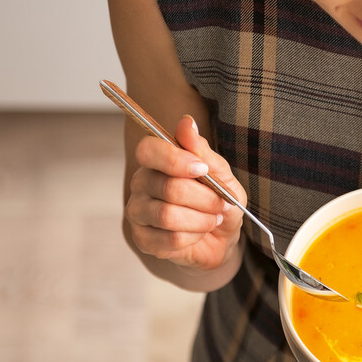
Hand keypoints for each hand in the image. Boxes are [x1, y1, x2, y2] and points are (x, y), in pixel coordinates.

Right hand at [126, 115, 246, 272]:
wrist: (221, 237)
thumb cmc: (218, 200)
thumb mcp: (220, 173)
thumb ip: (201, 150)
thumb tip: (186, 122)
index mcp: (156, 161)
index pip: (148, 150)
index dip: (175, 160)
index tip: (203, 169)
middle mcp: (141, 183)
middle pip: (168, 187)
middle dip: (205, 198)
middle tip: (222, 203)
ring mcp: (138, 213)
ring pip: (167, 215)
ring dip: (201, 219)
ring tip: (213, 218)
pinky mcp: (143, 240)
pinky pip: (169, 240)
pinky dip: (194, 237)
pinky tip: (199, 233)